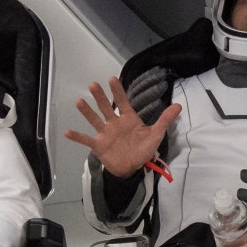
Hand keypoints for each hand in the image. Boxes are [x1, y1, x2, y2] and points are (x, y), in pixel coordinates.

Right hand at [66, 77, 181, 177]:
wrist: (133, 168)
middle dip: (100, 97)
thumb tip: (178, 106)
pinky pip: (86, 140)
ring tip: (79, 102)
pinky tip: (67, 132)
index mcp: (128, 119)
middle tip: (93, 85)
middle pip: (106, 107)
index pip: (122, 102)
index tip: (112, 79)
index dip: (117, 91)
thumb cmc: (143, 149)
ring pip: (95, 120)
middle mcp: (114, 123)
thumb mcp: (156, 134)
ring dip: (87, 112)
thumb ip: (165, 120)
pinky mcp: (98, 145)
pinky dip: (77, 137)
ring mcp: (105, 134)